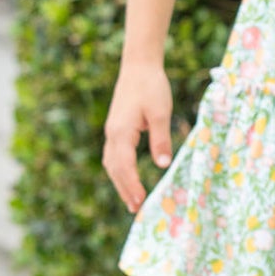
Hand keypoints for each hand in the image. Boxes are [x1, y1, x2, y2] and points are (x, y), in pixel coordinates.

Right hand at [103, 61, 174, 212]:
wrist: (139, 66)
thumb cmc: (152, 87)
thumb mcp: (161, 113)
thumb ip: (161, 140)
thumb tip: (163, 165)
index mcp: (122, 132)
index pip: (124, 166)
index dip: (132, 185)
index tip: (141, 202)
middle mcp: (112, 134)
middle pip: (115, 168)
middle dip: (125, 189)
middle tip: (136, 209)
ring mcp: (112, 131)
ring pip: (111, 163)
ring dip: (121, 182)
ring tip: (131, 200)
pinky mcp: (116, 128)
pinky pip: (113, 155)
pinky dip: (119, 170)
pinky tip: (127, 178)